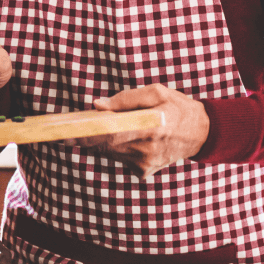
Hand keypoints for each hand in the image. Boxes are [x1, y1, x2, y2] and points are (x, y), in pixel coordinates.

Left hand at [69, 84, 209, 178]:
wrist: (203, 134)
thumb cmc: (177, 107)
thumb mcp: (156, 92)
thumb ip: (126, 99)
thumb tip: (97, 105)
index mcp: (150, 128)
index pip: (109, 134)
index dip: (84, 135)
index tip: (62, 134)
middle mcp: (146, 150)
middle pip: (103, 145)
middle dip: (83, 137)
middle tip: (61, 129)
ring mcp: (144, 164)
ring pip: (108, 152)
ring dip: (98, 140)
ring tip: (86, 128)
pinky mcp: (143, 172)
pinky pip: (118, 157)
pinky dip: (113, 147)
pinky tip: (119, 136)